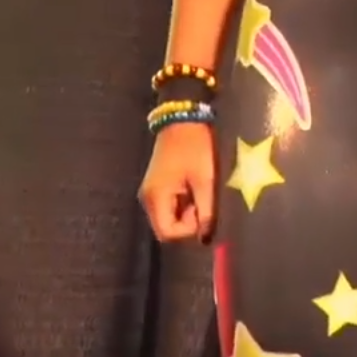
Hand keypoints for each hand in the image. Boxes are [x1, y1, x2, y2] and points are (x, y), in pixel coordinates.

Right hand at [137, 122, 216, 243]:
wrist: (184, 119)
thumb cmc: (195, 147)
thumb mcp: (205, 180)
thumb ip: (206, 211)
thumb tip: (207, 238)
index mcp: (156, 197)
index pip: (167, 233)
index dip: (188, 231)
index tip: (204, 213)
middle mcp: (149, 198)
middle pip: (167, 227)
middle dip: (189, 221)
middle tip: (205, 201)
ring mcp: (153, 191)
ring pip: (171, 216)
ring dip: (189, 212)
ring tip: (201, 191)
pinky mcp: (159, 185)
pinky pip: (172, 205)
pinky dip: (186, 203)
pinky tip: (196, 187)